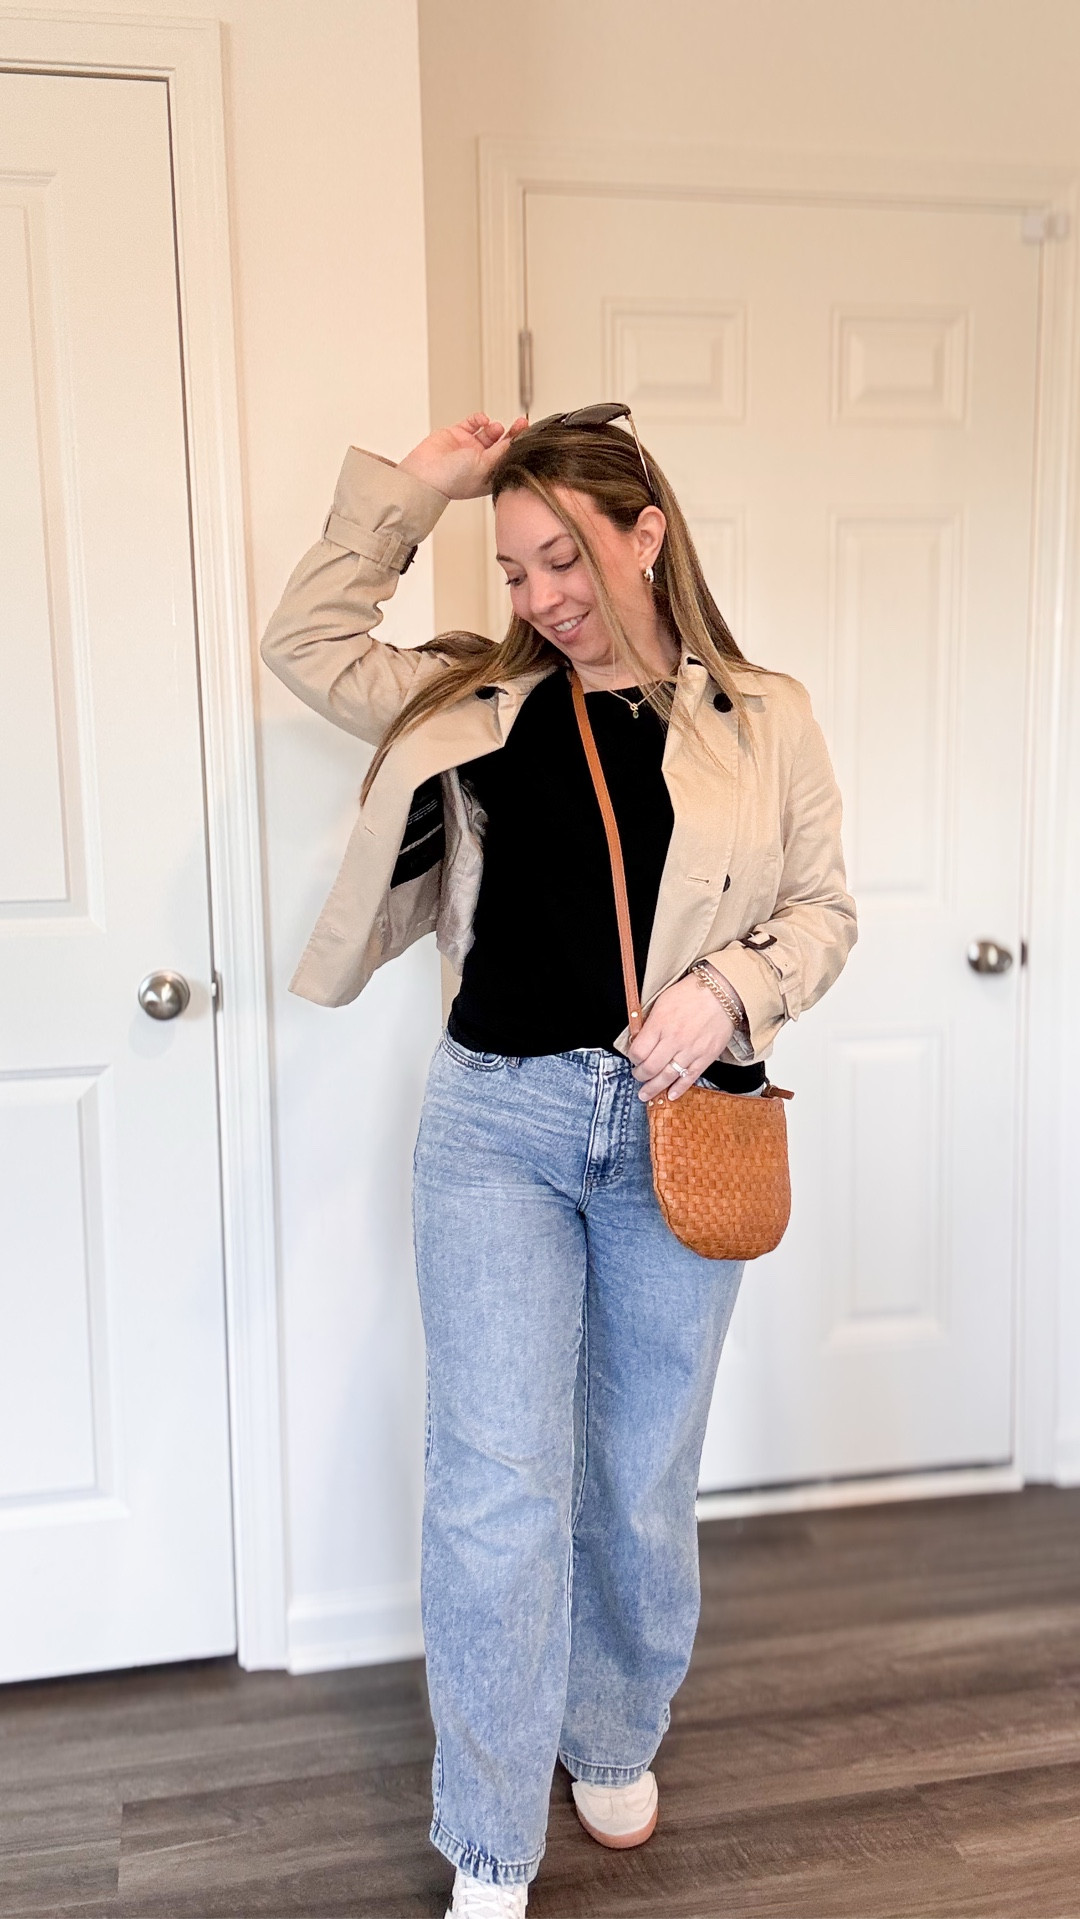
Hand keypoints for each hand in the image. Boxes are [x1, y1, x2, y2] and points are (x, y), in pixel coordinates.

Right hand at [399, 413, 528, 499]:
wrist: (425, 474)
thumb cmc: (453, 480)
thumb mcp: (485, 467)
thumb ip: (501, 452)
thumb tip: (515, 440)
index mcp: (489, 475)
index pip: (508, 457)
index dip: (519, 445)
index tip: (528, 433)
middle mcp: (479, 462)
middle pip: (501, 444)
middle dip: (512, 433)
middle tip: (521, 423)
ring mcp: (467, 448)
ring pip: (488, 433)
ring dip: (494, 427)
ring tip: (494, 427)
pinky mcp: (455, 435)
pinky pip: (471, 423)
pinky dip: (478, 419)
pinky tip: (482, 420)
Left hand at [627, 974, 734, 1102]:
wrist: (722, 992)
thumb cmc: (691, 993)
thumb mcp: (662, 1001)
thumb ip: (650, 1023)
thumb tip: (639, 1040)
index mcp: (660, 1024)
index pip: (638, 1051)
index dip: (632, 1058)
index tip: (634, 1058)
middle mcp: (673, 1039)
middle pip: (650, 1068)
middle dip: (640, 1075)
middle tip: (638, 1076)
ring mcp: (690, 1050)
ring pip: (667, 1077)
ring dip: (653, 1088)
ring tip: (646, 1094)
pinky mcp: (706, 1057)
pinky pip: (689, 1078)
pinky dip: (678, 1089)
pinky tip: (670, 1095)